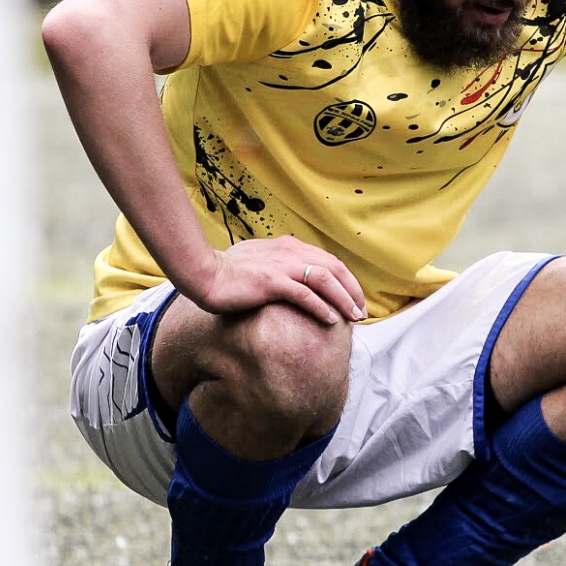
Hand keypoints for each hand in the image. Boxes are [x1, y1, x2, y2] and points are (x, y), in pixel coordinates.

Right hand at [183, 236, 366, 324]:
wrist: (203, 274)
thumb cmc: (227, 272)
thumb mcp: (258, 262)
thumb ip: (277, 265)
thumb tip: (290, 279)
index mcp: (287, 246)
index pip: (326, 260)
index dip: (345, 279)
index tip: (353, 297)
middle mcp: (288, 252)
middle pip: (333, 267)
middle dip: (352, 290)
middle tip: (361, 311)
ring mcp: (281, 266)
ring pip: (325, 279)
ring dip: (343, 298)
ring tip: (353, 316)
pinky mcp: (272, 282)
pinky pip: (305, 295)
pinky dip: (321, 307)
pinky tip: (331, 320)